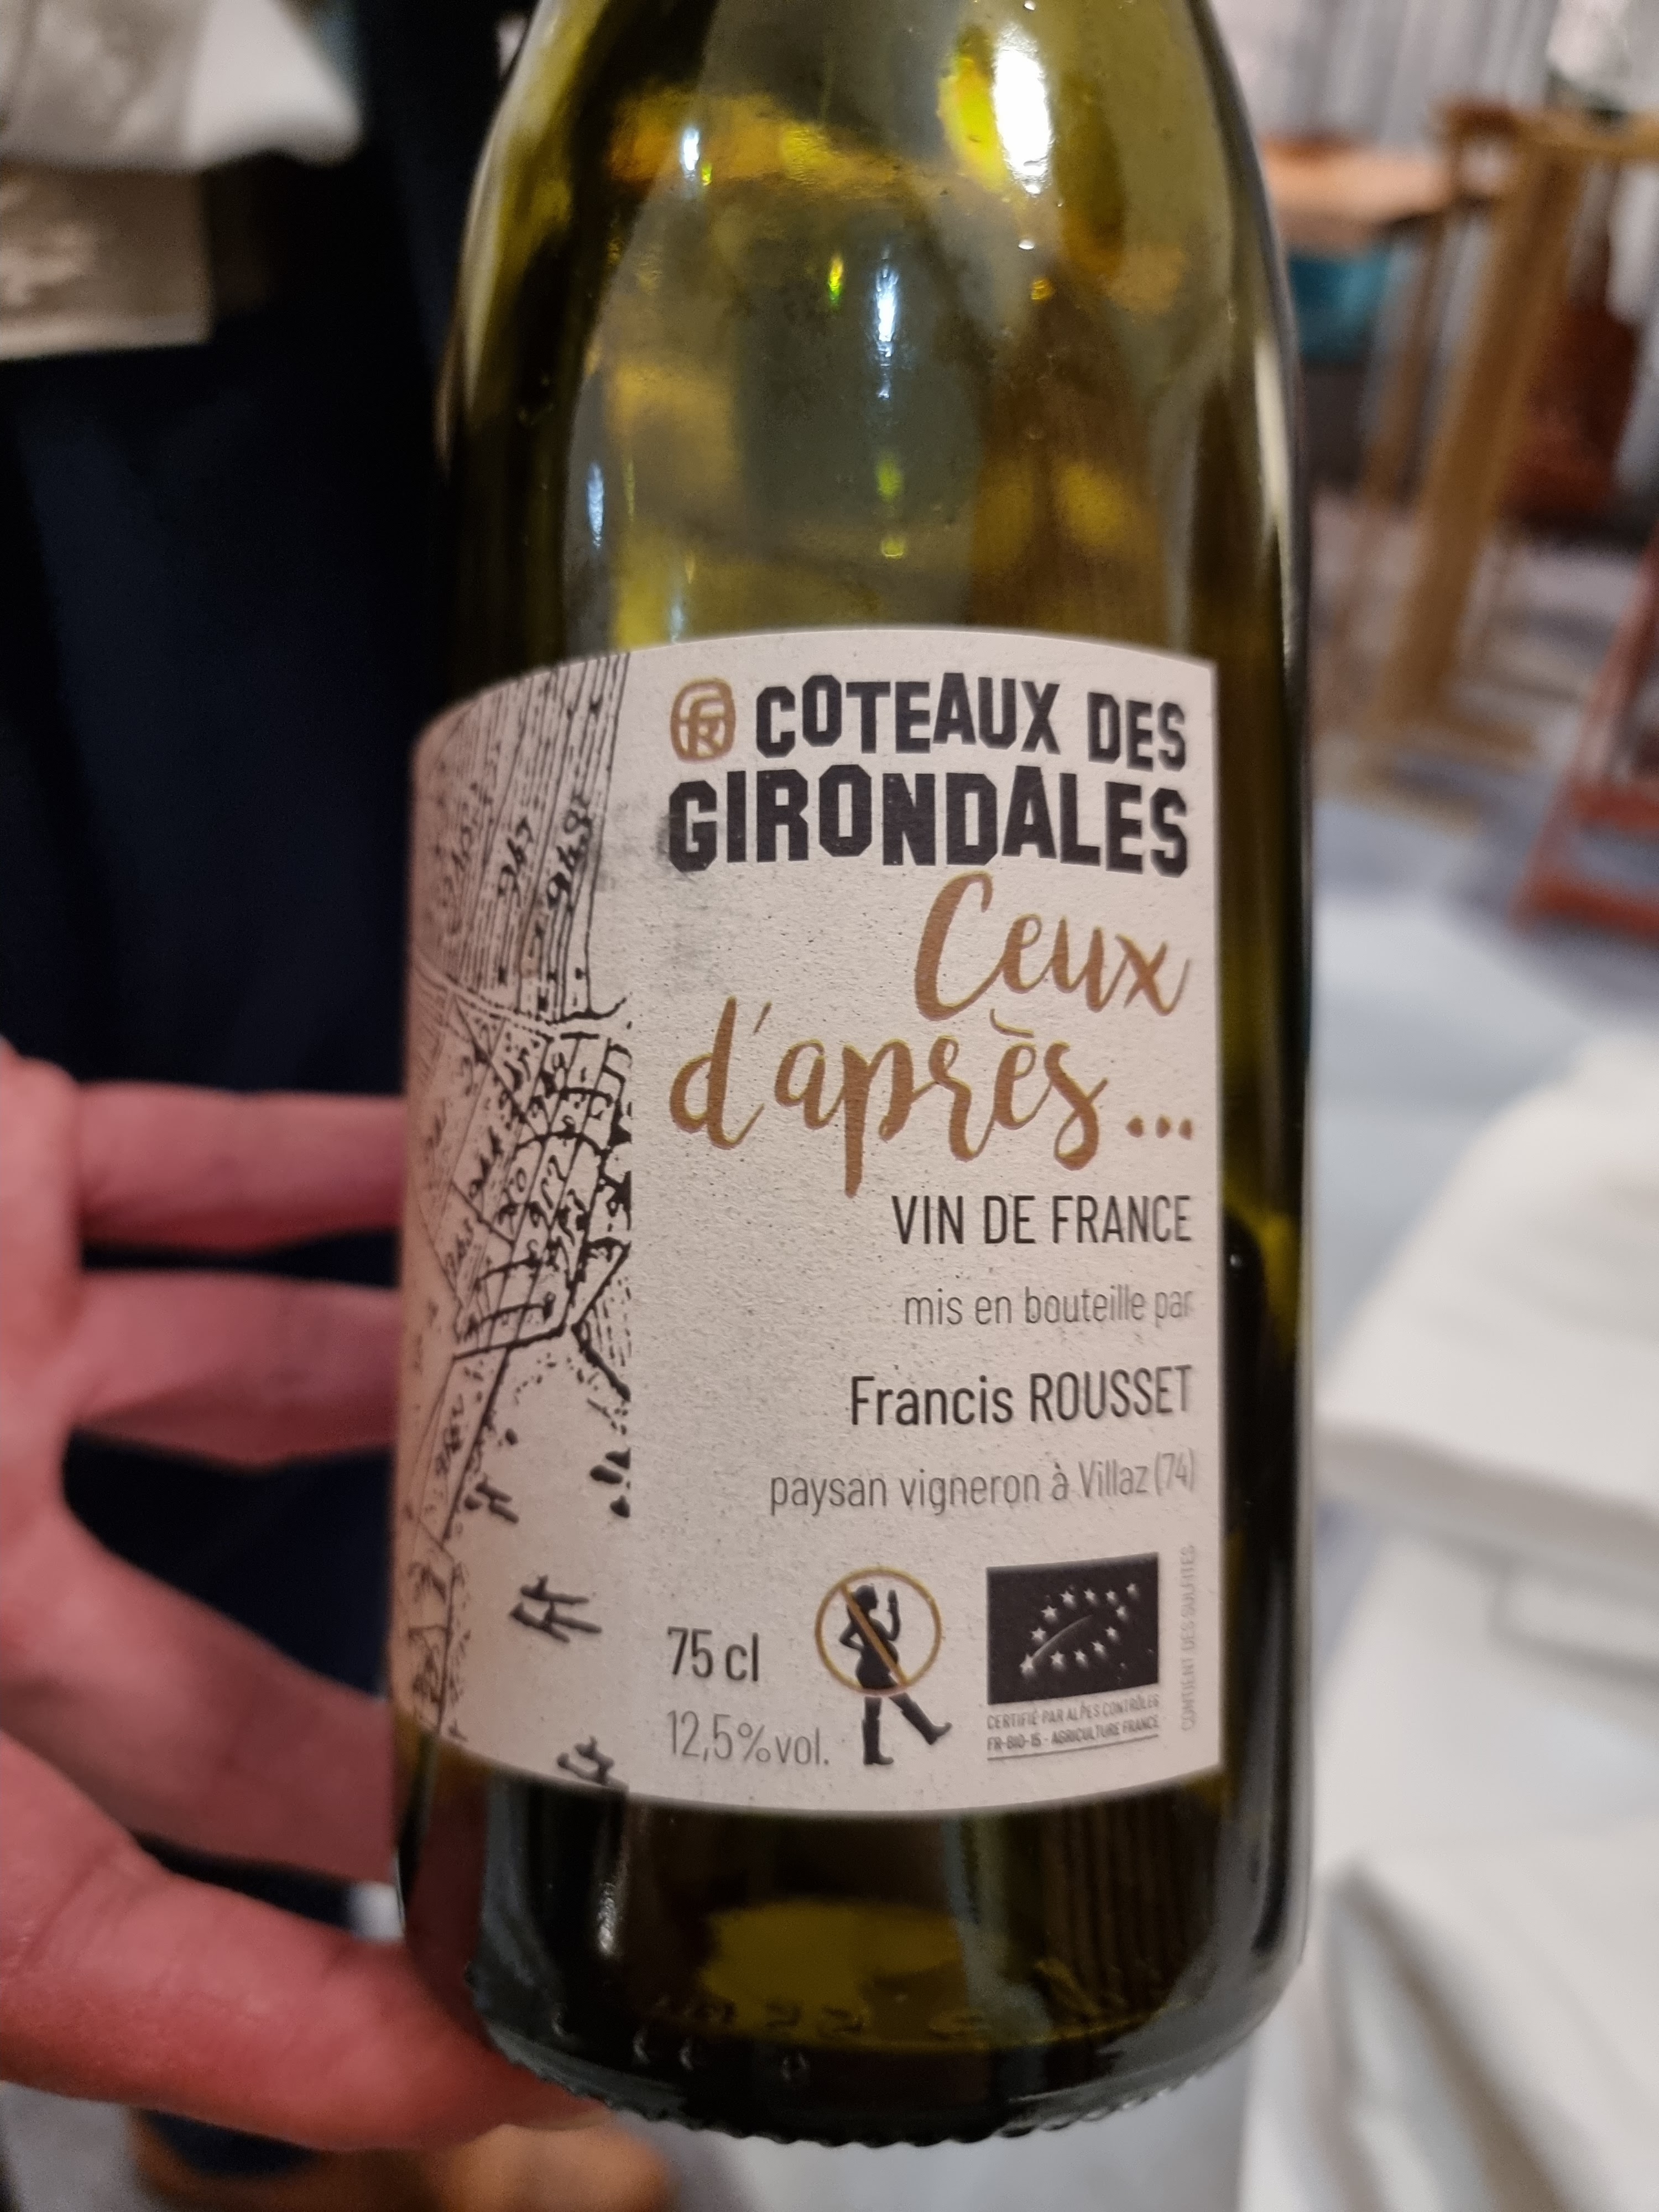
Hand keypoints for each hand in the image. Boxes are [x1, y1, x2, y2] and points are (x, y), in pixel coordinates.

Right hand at [0, 1045, 584, 2150]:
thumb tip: (120, 2006)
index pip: (89, 1950)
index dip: (281, 2042)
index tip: (491, 2068)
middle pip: (222, 1696)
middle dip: (410, 1730)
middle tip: (617, 1744)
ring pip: (262, 1392)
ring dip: (430, 1403)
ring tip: (610, 1428)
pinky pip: (207, 1172)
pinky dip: (343, 1161)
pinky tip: (477, 1158)